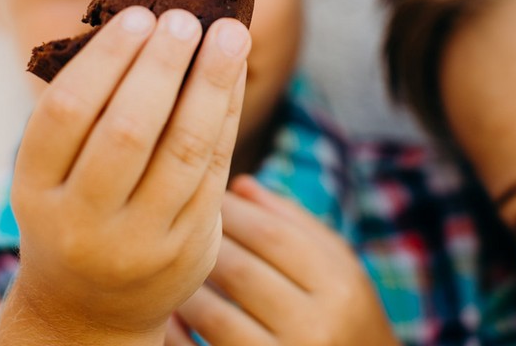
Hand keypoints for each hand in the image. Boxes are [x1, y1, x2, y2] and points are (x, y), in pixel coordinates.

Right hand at [0, 7, 250, 345]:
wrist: (91, 307)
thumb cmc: (76, 210)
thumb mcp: (58, 173)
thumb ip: (91, 113)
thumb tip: (148, 25)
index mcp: (36, 190)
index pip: (66, 112)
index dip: (105, 59)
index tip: (139, 15)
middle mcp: (82, 220)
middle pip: (128, 129)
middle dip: (162, 65)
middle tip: (185, 17)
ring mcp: (138, 239)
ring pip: (184, 148)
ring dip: (212, 83)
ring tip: (230, 33)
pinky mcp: (188, 245)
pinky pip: (216, 166)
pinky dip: (229, 113)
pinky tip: (236, 75)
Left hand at [165, 176, 399, 345]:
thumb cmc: (345, 310)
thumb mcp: (337, 263)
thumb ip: (294, 221)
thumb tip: (241, 185)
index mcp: (338, 286)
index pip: (272, 235)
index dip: (235, 213)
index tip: (213, 197)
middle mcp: (315, 327)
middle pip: (239, 271)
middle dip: (205, 243)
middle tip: (182, 225)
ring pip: (214, 315)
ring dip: (187, 286)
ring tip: (173, 265)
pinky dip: (176, 336)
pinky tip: (170, 317)